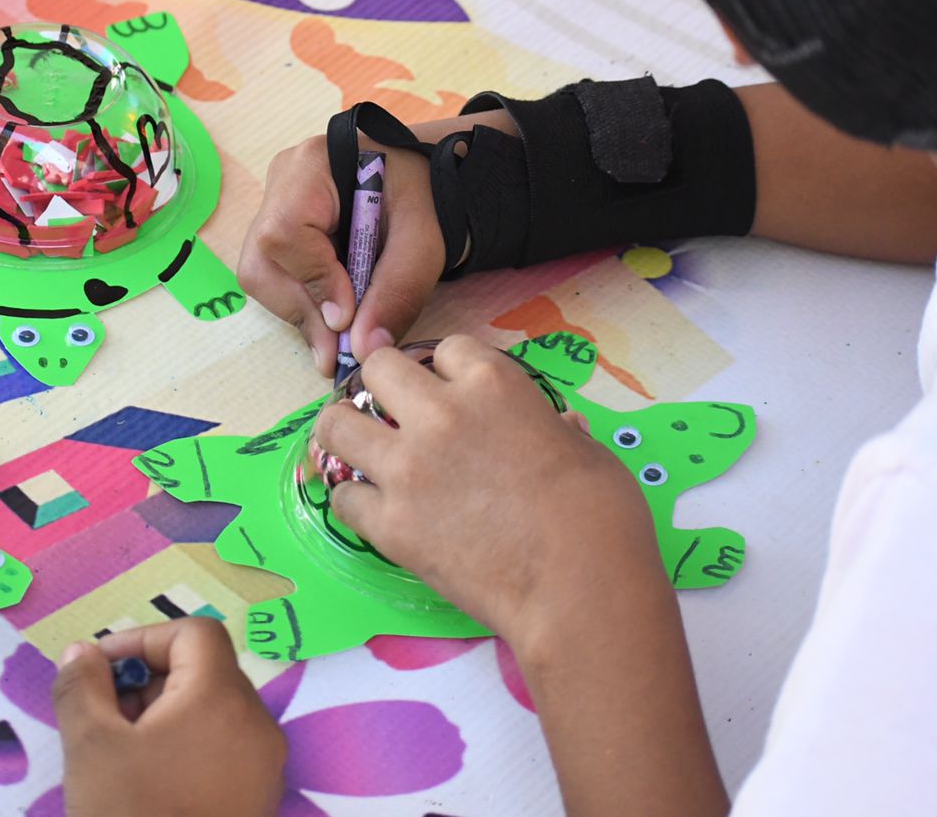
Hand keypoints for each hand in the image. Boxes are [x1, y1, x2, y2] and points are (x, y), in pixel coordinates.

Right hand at [53, 618, 286, 816]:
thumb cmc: (131, 816)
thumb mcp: (91, 748)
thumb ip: (82, 686)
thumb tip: (82, 653)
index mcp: (222, 698)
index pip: (194, 633)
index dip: (144, 638)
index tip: (101, 669)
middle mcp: (257, 725)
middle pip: (205, 671)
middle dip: (149, 681)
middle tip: (102, 714)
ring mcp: (264, 767)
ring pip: (214, 712)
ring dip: (165, 715)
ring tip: (120, 752)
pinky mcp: (258, 801)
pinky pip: (225, 750)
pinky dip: (188, 747)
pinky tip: (149, 781)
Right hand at [238, 132, 443, 376]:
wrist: (421, 180)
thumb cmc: (424, 198)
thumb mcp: (424, 244)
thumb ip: (397, 293)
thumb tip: (364, 350)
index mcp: (311, 167)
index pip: (285, 233)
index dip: (314, 282)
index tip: (348, 317)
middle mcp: (279, 182)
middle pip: (262, 262)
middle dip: (304, 311)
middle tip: (341, 349)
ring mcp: (271, 205)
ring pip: (261, 277)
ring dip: (303, 313)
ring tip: (342, 332)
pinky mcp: (274, 229)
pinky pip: (272, 278)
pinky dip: (304, 305)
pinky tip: (335, 311)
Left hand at [316, 336, 666, 642]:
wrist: (579, 588)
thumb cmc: (600, 516)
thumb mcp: (586, 450)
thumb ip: (553, 428)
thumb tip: (558, 424)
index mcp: (493, 385)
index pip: (446, 349)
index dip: (448, 372)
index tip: (451, 392)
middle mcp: (440, 414)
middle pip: (378, 368)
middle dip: (384, 384)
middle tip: (393, 411)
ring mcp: (407, 469)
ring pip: (336, 424)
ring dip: (345, 431)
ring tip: (359, 447)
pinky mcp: (389, 524)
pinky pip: (341, 496)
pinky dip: (354, 501)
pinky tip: (374, 510)